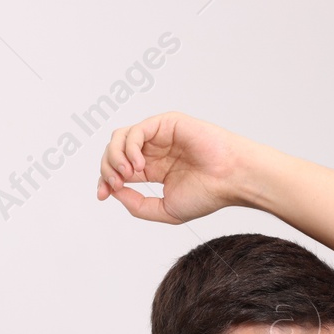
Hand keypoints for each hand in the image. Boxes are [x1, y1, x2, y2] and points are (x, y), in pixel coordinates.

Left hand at [95, 111, 258, 223]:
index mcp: (153, 169)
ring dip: (115, 157)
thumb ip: (138, 206)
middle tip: (115, 184)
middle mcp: (153, 151)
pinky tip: (140, 166)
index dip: (105, 180)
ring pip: (120, 137)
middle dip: (107, 169)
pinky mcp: (166, 123)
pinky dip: (130, 148)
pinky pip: (136, 131)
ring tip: (127, 175)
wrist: (231, 179)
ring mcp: (159, 135)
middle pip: (114, 152)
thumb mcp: (165, 210)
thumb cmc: (208, 194)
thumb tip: (115, 192)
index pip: (118, 170)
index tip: (103, 195)